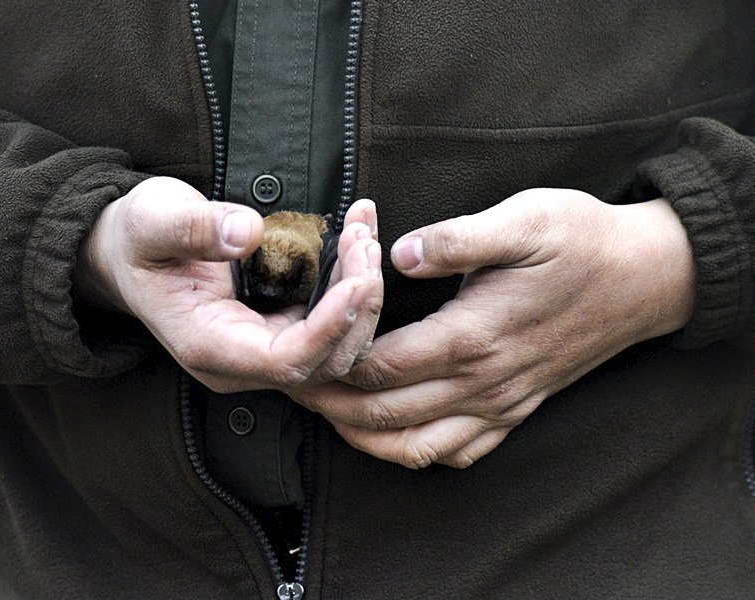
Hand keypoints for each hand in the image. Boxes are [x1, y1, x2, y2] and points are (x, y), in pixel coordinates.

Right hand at [76, 177, 382, 392]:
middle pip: (324, 361)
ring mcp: (262, 351)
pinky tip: (356, 236)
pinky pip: (332, 324)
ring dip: (362, 294)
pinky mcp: (280, 331)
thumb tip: (249, 231)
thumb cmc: (138, 239)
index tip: (357, 280)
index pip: (286, 361)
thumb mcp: (152, 221)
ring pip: (338, 346)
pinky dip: (353, 285)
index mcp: (208, 346)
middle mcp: (241, 363)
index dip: (329, 328)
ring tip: (362, 231)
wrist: (128, 253)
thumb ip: (194, 228)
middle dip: (357, 305)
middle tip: (363, 239)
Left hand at [292, 189, 694, 468]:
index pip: (380, 366)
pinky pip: (458, 452)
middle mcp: (483, 382)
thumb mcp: (524, 219)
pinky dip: (416, 452)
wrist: (645, 277)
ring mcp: (501, 403)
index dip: (332, 361)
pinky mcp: (517, 409)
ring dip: (364, 437)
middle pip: (385, 414)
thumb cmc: (582, 241)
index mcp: (473, 335)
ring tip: (329, 412)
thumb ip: (457, 238)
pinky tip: (393, 433)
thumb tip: (400, 252)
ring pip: (416, 447)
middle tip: (293, 384)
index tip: (299, 347)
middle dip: (331, 404)